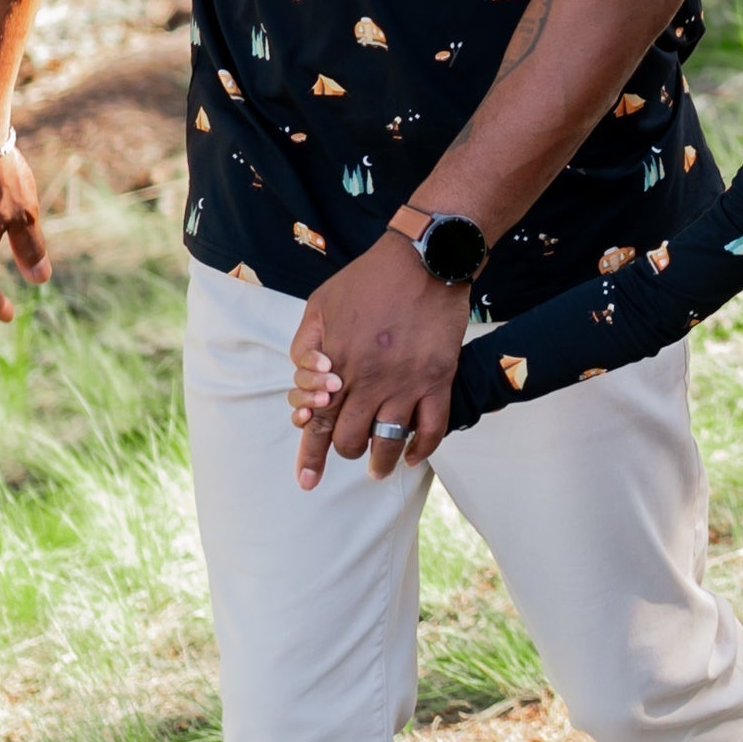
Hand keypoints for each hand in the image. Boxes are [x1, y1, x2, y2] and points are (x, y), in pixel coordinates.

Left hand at [292, 234, 470, 487]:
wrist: (424, 259)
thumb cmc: (368, 279)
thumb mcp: (319, 305)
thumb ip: (305, 346)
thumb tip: (305, 379)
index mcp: (336, 365)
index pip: (318, 423)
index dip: (311, 456)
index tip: (307, 482)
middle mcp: (368, 380)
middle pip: (351, 438)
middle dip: (347, 451)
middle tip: (353, 452)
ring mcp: (405, 382)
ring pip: (389, 440)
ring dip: (382, 462)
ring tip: (381, 469)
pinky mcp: (438, 377)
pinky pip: (432, 427)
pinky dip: (423, 449)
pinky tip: (416, 456)